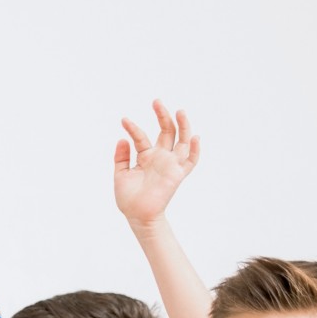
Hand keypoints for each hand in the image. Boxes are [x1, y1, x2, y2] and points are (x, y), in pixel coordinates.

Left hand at [113, 100, 200, 225]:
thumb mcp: (120, 174)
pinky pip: (191, 161)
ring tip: (179, 111)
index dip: (133, 128)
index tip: (123, 120)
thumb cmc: (129, 199)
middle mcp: (160, 157)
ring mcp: (170, 164)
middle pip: (166, 131)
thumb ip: (121, 157)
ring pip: (182, 141)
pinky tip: (195, 137)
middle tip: (156, 101)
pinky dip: (195, 150)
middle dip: (162, 116)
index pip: (141, 137)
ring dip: (183, 125)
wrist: (138, 216)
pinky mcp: (178, 174)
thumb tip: (122, 138)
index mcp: (146, 156)